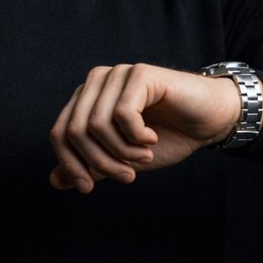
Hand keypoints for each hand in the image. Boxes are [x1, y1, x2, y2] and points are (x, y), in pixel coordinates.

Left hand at [49, 62, 244, 193]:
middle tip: (127, 177)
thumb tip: (54, 180)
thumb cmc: (167, 137)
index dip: (69, 164)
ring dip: (121, 152)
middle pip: (74, 130)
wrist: (208, 122)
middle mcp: (97, 82)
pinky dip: (136, 136)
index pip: (59, 133)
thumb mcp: (122, 159)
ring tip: (143, 157)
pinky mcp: (140, 73)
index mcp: (87, 100)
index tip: (87, 189)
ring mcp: (117, 74)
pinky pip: (123, 114)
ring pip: (96, 124)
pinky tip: (151, 139)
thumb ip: (90, 166)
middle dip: (99, 163)